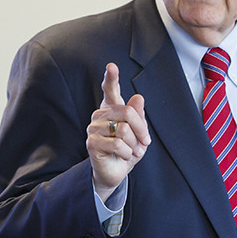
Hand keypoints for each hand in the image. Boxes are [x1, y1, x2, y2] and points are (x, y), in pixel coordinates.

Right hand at [86, 63, 150, 200]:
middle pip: (127, 112)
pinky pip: (117, 144)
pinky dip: (127, 152)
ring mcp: (94, 128)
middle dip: (141, 129)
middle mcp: (101, 115)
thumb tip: (138, 97)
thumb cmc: (128, 150)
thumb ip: (139, 116)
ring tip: (132, 151)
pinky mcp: (92, 142)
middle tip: (145, 142)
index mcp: (112, 109)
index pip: (110, 90)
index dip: (111, 78)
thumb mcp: (140, 134)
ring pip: (123, 130)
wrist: (117, 171)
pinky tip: (124, 155)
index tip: (112, 66)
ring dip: (134, 144)